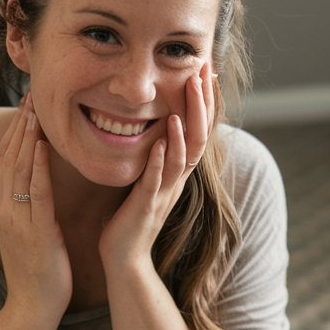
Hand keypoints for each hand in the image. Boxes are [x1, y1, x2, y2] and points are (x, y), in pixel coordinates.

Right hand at [0, 94, 71, 319]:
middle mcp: (1, 207)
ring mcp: (15, 218)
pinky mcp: (35, 230)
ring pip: (19, 168)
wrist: (32, 305)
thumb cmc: (31, 269)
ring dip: (27, 136)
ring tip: (35, 108)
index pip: (4, 157)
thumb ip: (5, 206)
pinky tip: (42, 145)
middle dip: (20, 123)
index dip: (13, 128)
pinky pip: (35, 192)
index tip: (25, 103)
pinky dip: (37, 167)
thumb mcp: (14, 232)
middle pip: (9, 155)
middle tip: (30, 93)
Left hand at [99, 63, 215, 275]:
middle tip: (202, 73)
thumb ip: (154, 156)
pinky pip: (156, 180)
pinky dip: (160, 159)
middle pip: (197, 138)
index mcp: (175, 173)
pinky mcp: (147, 206)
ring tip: (183, 100)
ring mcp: (163, 194)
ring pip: (181, 157)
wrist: (125, 258)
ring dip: (183, 129)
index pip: (196, 131)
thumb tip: (154, 128)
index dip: (203, 102)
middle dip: (200, 105)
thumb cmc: (130, 218)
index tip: (204, 71)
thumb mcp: (147, 180)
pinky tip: (160, 139)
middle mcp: (175, 181)